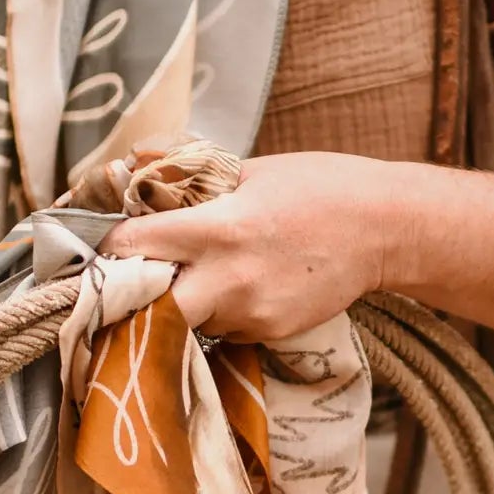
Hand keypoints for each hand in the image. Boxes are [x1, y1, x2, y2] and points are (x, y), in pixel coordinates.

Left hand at [103, 152, 394, 340]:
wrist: (387, 229)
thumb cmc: (320, 187)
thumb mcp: (251, 168)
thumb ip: (189, 173)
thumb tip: (135, 162)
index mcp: (219, 227)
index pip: (133, 246)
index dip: (110, 247)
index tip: (105, 245)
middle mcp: (230, 278)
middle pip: (148, 307)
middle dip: (136, 294)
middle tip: (135, 277)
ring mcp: (251, 312)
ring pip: (186, 321)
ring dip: (180, 302)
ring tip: (204, 272)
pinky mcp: (270, 332)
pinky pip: (223, 329)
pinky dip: (220, 312)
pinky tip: (245, 285)